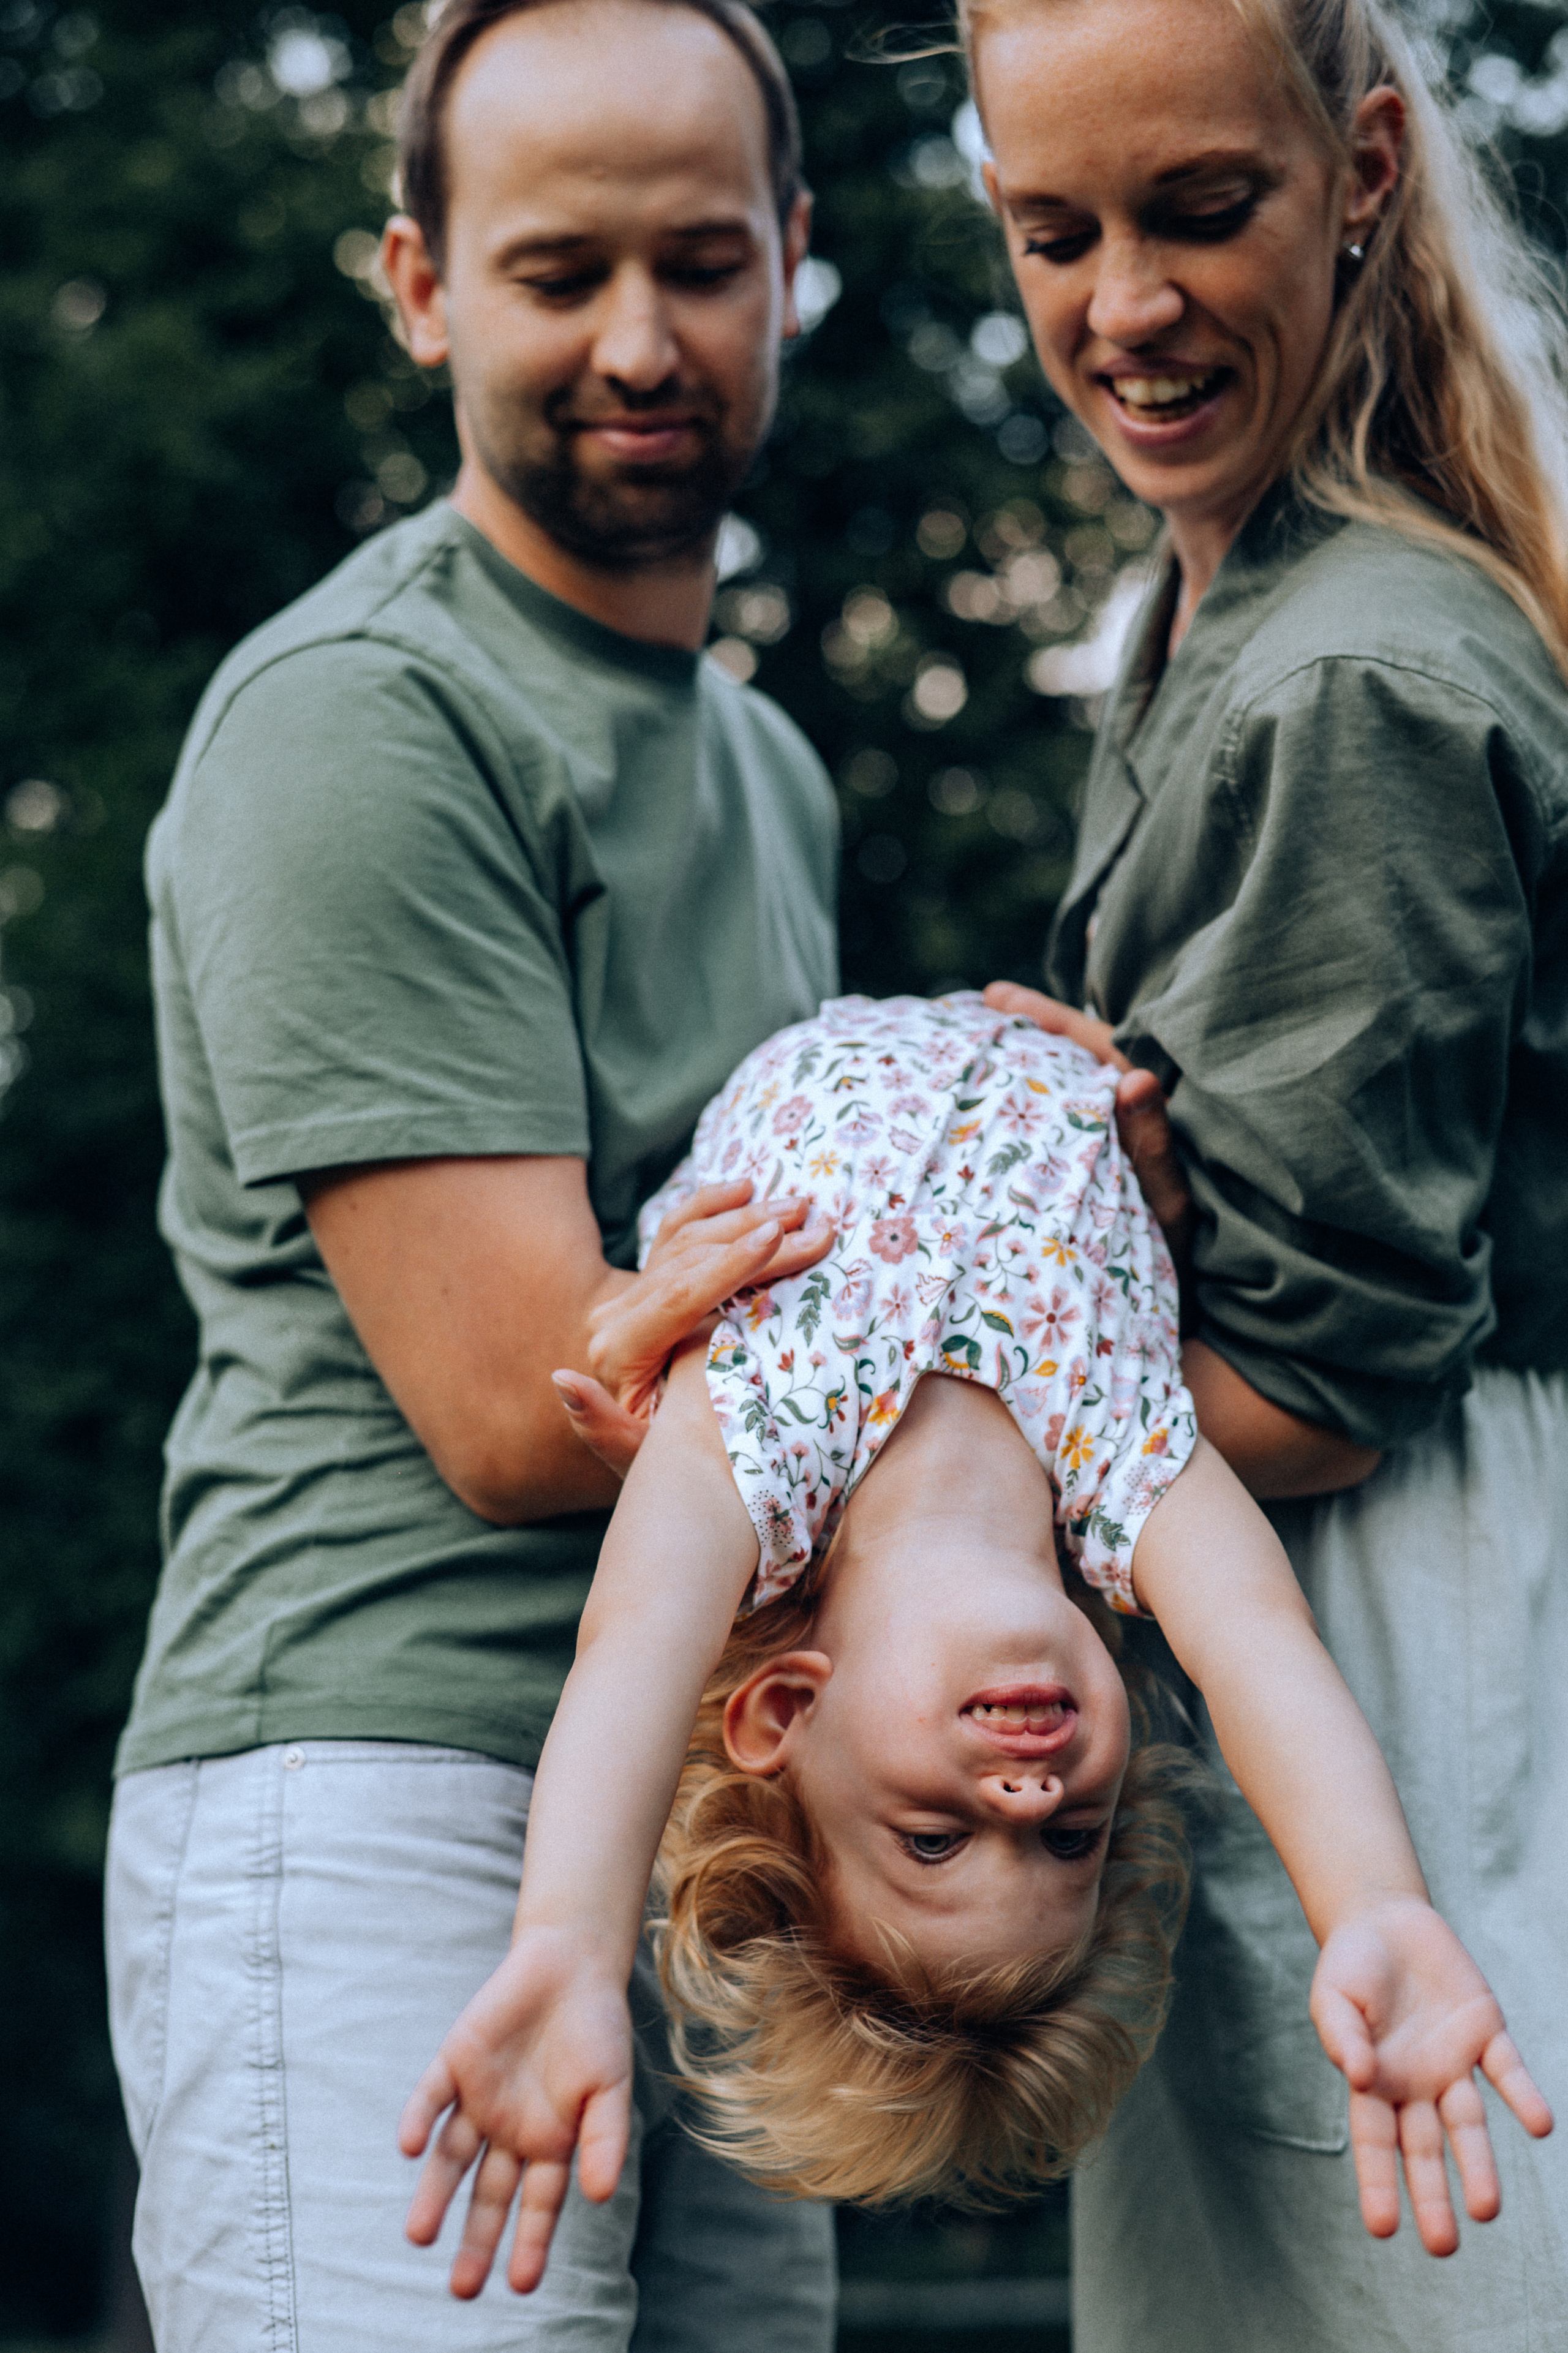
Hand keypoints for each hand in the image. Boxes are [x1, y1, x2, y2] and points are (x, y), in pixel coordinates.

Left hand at [399, 1929, 633, 2298]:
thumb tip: (601, 2197)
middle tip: (462, 2289)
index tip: (520, 2285)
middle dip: (476, 2241)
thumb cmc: (599, 2029)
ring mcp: (479, 2099)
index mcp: (550, 2143)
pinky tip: (412, 2148)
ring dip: (434, 2194)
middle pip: (488, 2195)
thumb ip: (605, 2139)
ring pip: (451, 2158)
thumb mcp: (610, 2086)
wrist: (572, 1963)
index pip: (536, 2205)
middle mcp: (509, 2130)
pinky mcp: (454, 2063)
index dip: (529, 2243)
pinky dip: (420, 2120)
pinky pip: (432, 2097)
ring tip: (419, 2236)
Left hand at [554, 1181, 832, 1475]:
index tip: (779, 1238)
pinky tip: (746, 1190)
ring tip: (802, 1208)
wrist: (660, 1459)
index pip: (677, 1295)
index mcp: (617, 1351)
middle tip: (816, 1225)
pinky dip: (713, 1206)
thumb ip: (600, 1425)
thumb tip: (560, 1377)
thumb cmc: (663, 1467)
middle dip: (756, 1237)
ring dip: (746, 1218)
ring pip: (688, 1240)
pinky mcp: (649, 1285)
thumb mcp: (637, 1459)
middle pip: (691, 1260)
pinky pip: (679, 1232)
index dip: (730, 1264)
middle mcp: (616, 1315)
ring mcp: (631, 1295)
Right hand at [984, 981, 1192, 1272]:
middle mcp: (1138, 1123)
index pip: (1100, 1047)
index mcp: (1157, 1119)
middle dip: (1035, 1028)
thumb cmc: (1188, 1268)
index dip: (1050, 1018)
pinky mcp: (1108, 1175)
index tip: (996, 996)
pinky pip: (1069, 1127)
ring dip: (1034, 1066)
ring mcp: (1120, 1147)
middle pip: (1083, 1058)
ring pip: (1074, 1091)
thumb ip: (1155, 1150)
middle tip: (984, 1001)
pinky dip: (1038, 1109)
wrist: (1194, 1322)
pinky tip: (1005, 1107)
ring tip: (984, 1043)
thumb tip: (1138, 1079)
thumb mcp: (1170, 1209)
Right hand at [1310, 1895, 1552, 2255]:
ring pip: (1469, 2124)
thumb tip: (1358, 2077)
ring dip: (1480, 2165)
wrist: (1386, 1917)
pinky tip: (1540, 2125)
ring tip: (1487, 2209)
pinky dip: (1524, 2097)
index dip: (1379, 2184)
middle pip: (1426, 2149)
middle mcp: (1417, 2084)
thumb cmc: (1349, 1965)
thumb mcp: (1333, 1997)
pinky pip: (1507, 2070)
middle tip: (1444, 2246)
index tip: (1383, 2229)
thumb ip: (1341, 2036)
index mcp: (1375, 2083)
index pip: (1376, 2144)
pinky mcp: (1485, 2031)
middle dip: (1433, 2196)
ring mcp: (1454, 2062)